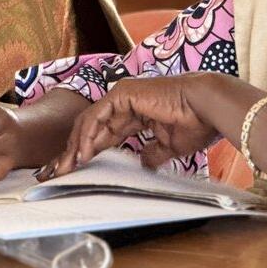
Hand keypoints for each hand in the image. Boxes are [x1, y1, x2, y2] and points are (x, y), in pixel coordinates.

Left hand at [50, 75, 218, 176]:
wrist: (207, 109)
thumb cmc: (195, 124)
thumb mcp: (168, 147)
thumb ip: (152, 154)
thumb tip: (144, 164)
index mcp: (136, 115)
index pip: (103, 135)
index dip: (87, 154)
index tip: (74, 173)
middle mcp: (126, 103)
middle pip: (91, 128)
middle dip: (73, 151)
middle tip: (59, 174)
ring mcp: (123, 96)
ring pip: (89, 121)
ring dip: (76, 145)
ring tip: (67, 167)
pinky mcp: (123, 93)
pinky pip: (98, 116)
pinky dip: (88, 135)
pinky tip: (83, 154)